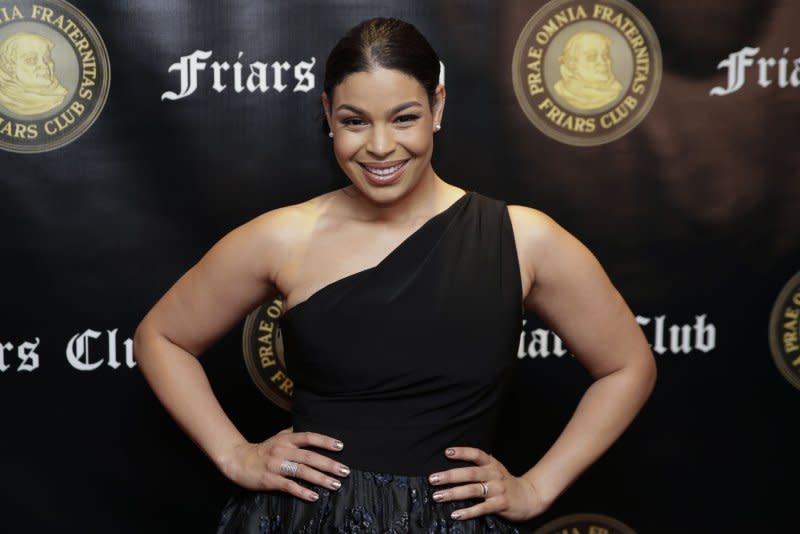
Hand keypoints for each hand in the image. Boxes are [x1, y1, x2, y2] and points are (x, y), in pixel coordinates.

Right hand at [218, 425, 350, 501]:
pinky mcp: (270, 480)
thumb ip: (293, 433)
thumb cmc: (262, 450)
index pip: (308, 437)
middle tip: (345, 470)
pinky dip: (302, 491)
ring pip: (301, 471)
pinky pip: (288, 486)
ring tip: (335, 484)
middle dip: (329, 464)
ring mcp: (276, 465)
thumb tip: (308, 425)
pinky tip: (314, 496)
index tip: (340, 446)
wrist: (238, 460)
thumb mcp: (278, 436)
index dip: (325, 441)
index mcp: (286, 439)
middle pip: (309, 456)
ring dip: (320, 478)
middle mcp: (283, 450)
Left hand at [428, 447, 549, 522]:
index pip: (476, 454)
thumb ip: (479, 466)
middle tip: (433, 479)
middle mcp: (494, 474)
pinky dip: (468, 511)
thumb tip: (453, 463)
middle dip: (450, 476)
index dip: (462, 452)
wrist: (530, 497)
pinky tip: (455, 514)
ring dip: (453, 493)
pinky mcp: (501, 504)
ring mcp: (498, 489)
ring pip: (473, 490)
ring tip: (438, 496)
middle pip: (470, 473)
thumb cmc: (506, 483)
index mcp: (492, 464)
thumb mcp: (495, 469)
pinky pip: (482, 508)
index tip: (446, 452)